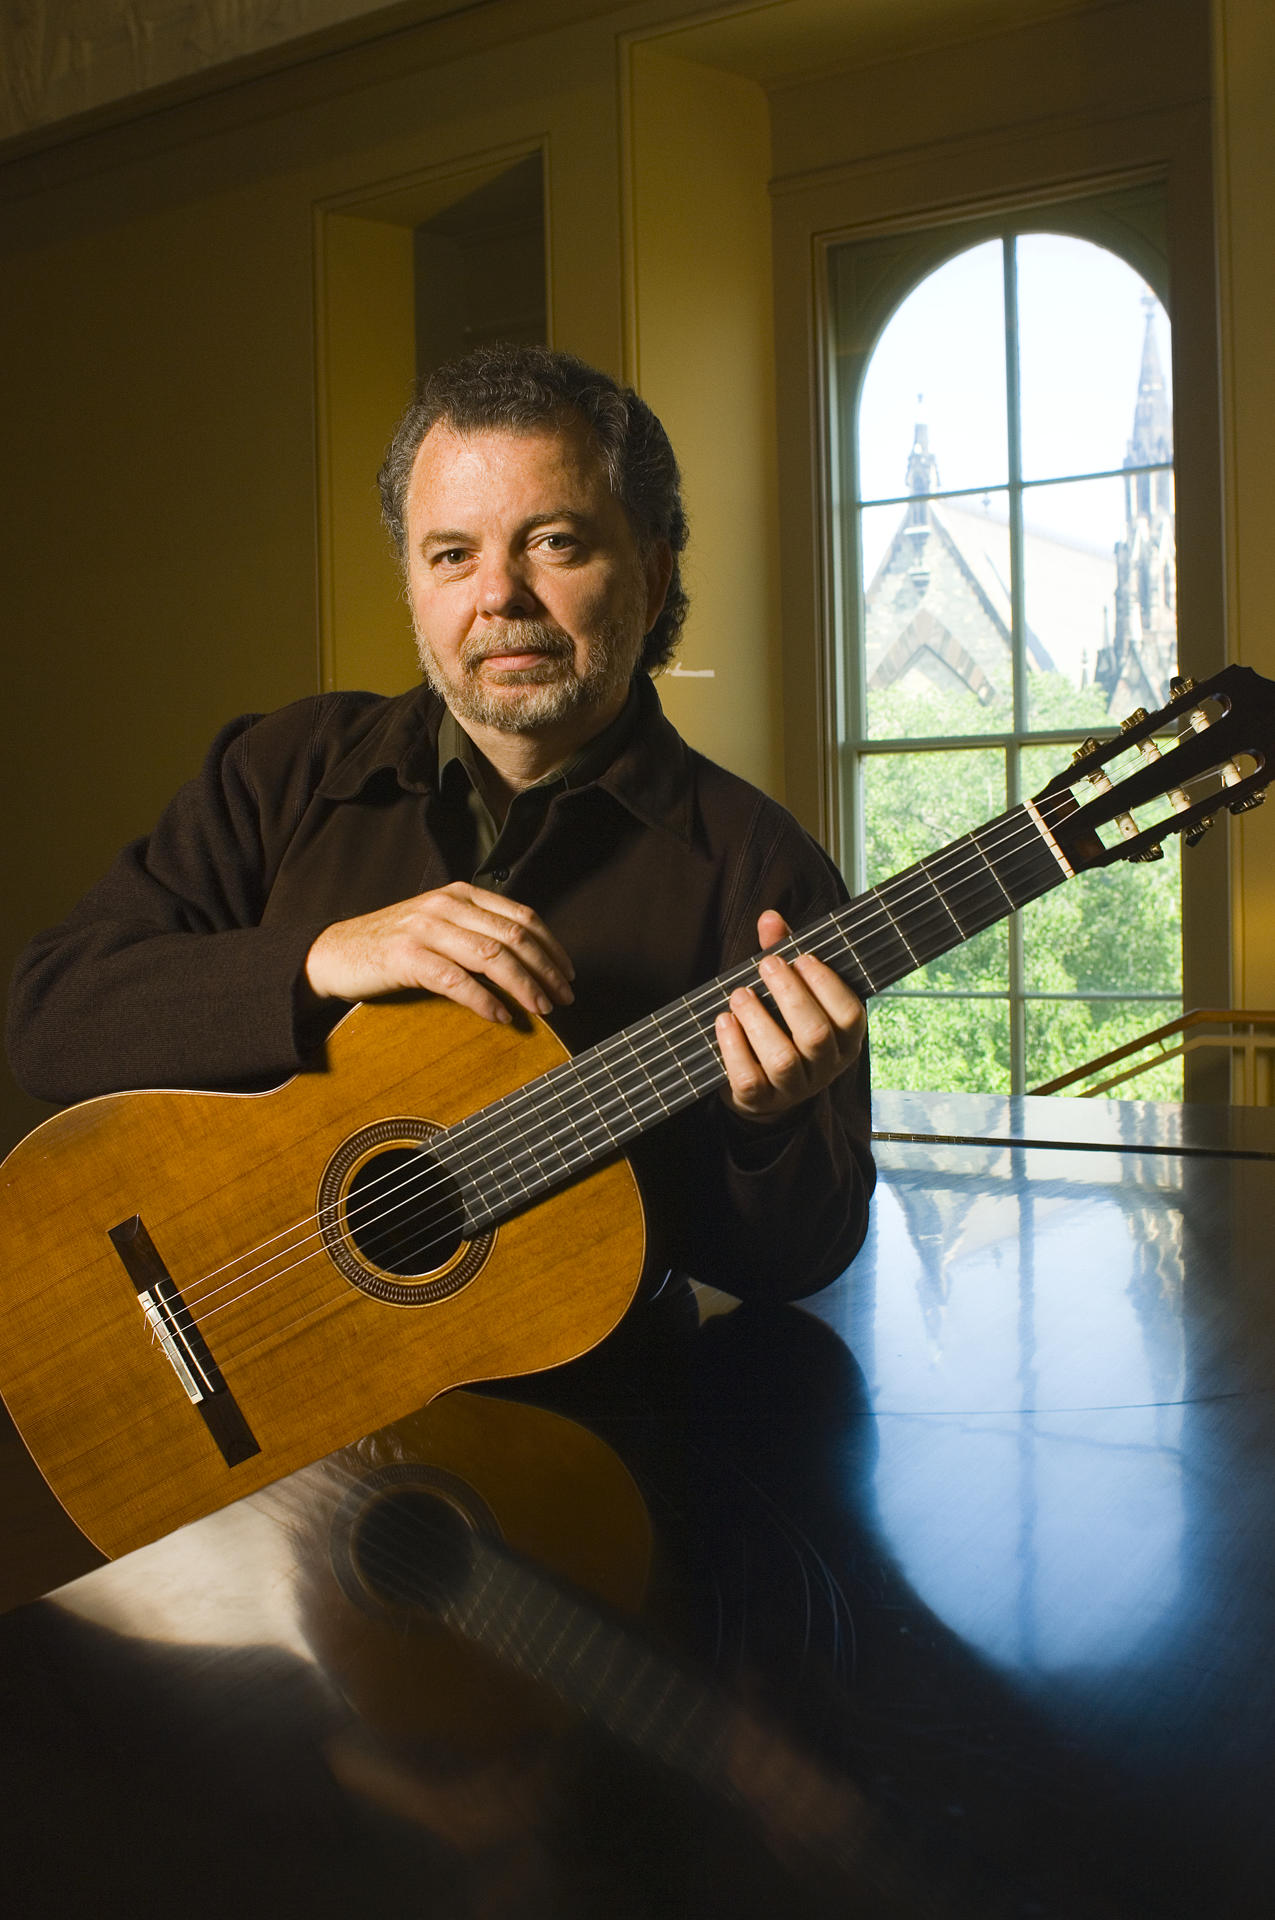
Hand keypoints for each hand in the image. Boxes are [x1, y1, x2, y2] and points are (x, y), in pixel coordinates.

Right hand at [303, 882, 574, 1024]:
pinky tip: (501, 1017)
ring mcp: (426, 928)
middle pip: (513, 936)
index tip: (568, 973)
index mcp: (461, 894)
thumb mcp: (440, 926)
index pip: (521, 916)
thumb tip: (528, 962)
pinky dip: (485, 1001)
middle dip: (545, 970)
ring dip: (523, 985)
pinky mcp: (406, 956)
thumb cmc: (391, 946)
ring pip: (492, 955)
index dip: (551, 946)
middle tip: (563, 998)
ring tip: (540, 1009)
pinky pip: (457, 980)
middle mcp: (447, 905)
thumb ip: (477, 932)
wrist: (333, 953)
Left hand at [715, 910, 863, 1120]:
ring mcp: (795, 1088)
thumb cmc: (782, 1026)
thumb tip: (769, 918)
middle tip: (766, 963)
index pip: (849, 1014)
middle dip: (789, 995)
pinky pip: (749, 1079)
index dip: (826, 985)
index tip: (801, 957)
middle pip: (816, 1035)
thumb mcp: (789, 992)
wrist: (763, 1090)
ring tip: (740, 993)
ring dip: (758, 1021)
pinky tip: (724, 1021)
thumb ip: (783, 954)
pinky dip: (734, 1048)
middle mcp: (826, 1066)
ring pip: (782, 1059)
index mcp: (846, 1039)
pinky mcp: (761, 1101)